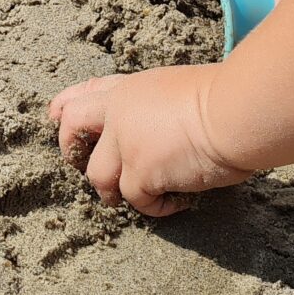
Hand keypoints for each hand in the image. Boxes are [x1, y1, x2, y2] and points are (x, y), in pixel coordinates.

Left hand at [48, 65, 251, 216]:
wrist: (236, 111)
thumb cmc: (228, 98)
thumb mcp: (181, 90)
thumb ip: (158, 109)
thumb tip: (163, 133)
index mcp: (132, 87)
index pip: (87, 92)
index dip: (67, 107)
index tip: (57, 118)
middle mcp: (120, 111)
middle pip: (71, 124)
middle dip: (69, 148)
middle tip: (80, 166)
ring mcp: (126, 142)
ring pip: (97, 175)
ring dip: (110, 192)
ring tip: (132, 199)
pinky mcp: (140, 173)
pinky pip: (137, 201)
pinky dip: (156, 207)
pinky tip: (179, 202)